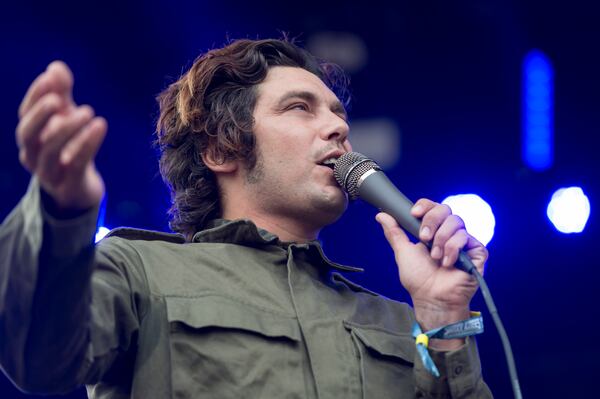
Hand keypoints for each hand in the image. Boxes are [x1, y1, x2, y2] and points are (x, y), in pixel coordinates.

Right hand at [16, 61, 106, 210]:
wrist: (80, 188)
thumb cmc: (69, 147)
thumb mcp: (65, 119)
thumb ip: (61, 94)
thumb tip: (55, 67)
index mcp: (29, 137)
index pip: (24, 114)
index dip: (35, 95)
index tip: (51, 78)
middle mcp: (32, 155)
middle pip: (27, 134)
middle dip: (41, 114)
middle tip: (60, 99)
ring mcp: (48, 173)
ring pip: (50, 151)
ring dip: (68, 129)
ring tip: (88, 112)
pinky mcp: (68, 185)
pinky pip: (76, 164)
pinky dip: (87, 144)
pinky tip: (100, 126)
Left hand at [376, 199, 487, 347]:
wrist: (432, 299)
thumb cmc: (419, 280)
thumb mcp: (403, 252)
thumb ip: (394, 232)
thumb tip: (382, 215)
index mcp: (432, 231)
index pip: (432, 207)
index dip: (424, 206)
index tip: (414, 213)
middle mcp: (449, 233)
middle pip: (445, 209)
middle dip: (431, 222)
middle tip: (423, 239)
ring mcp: (463, 241)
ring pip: (456, 221)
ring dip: (441, 240)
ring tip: (435, 257)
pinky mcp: (476, 251)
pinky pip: (466, 237)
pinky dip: (453, 249)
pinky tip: (447, 263)